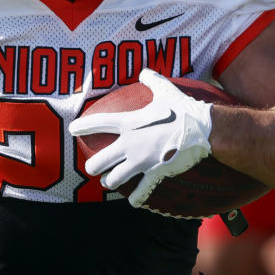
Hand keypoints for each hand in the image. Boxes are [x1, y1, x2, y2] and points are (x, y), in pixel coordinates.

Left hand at [68, 68, 213, 207]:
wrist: (202, 130)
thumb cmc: (183, 109)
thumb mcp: (166, 90)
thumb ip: (152, 80)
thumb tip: (145, 71)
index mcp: (130, 123)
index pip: (100, 123)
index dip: (83, 126)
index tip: (72, 129)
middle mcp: (130, 144)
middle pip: (100, 161)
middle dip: (92, 167)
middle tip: (92, 168)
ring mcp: (142, 160)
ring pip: (114, 179)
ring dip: (109, 182)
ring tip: (108, 182)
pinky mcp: (155, 173)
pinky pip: (142, 190)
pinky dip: (137, 198)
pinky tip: (134, 202)